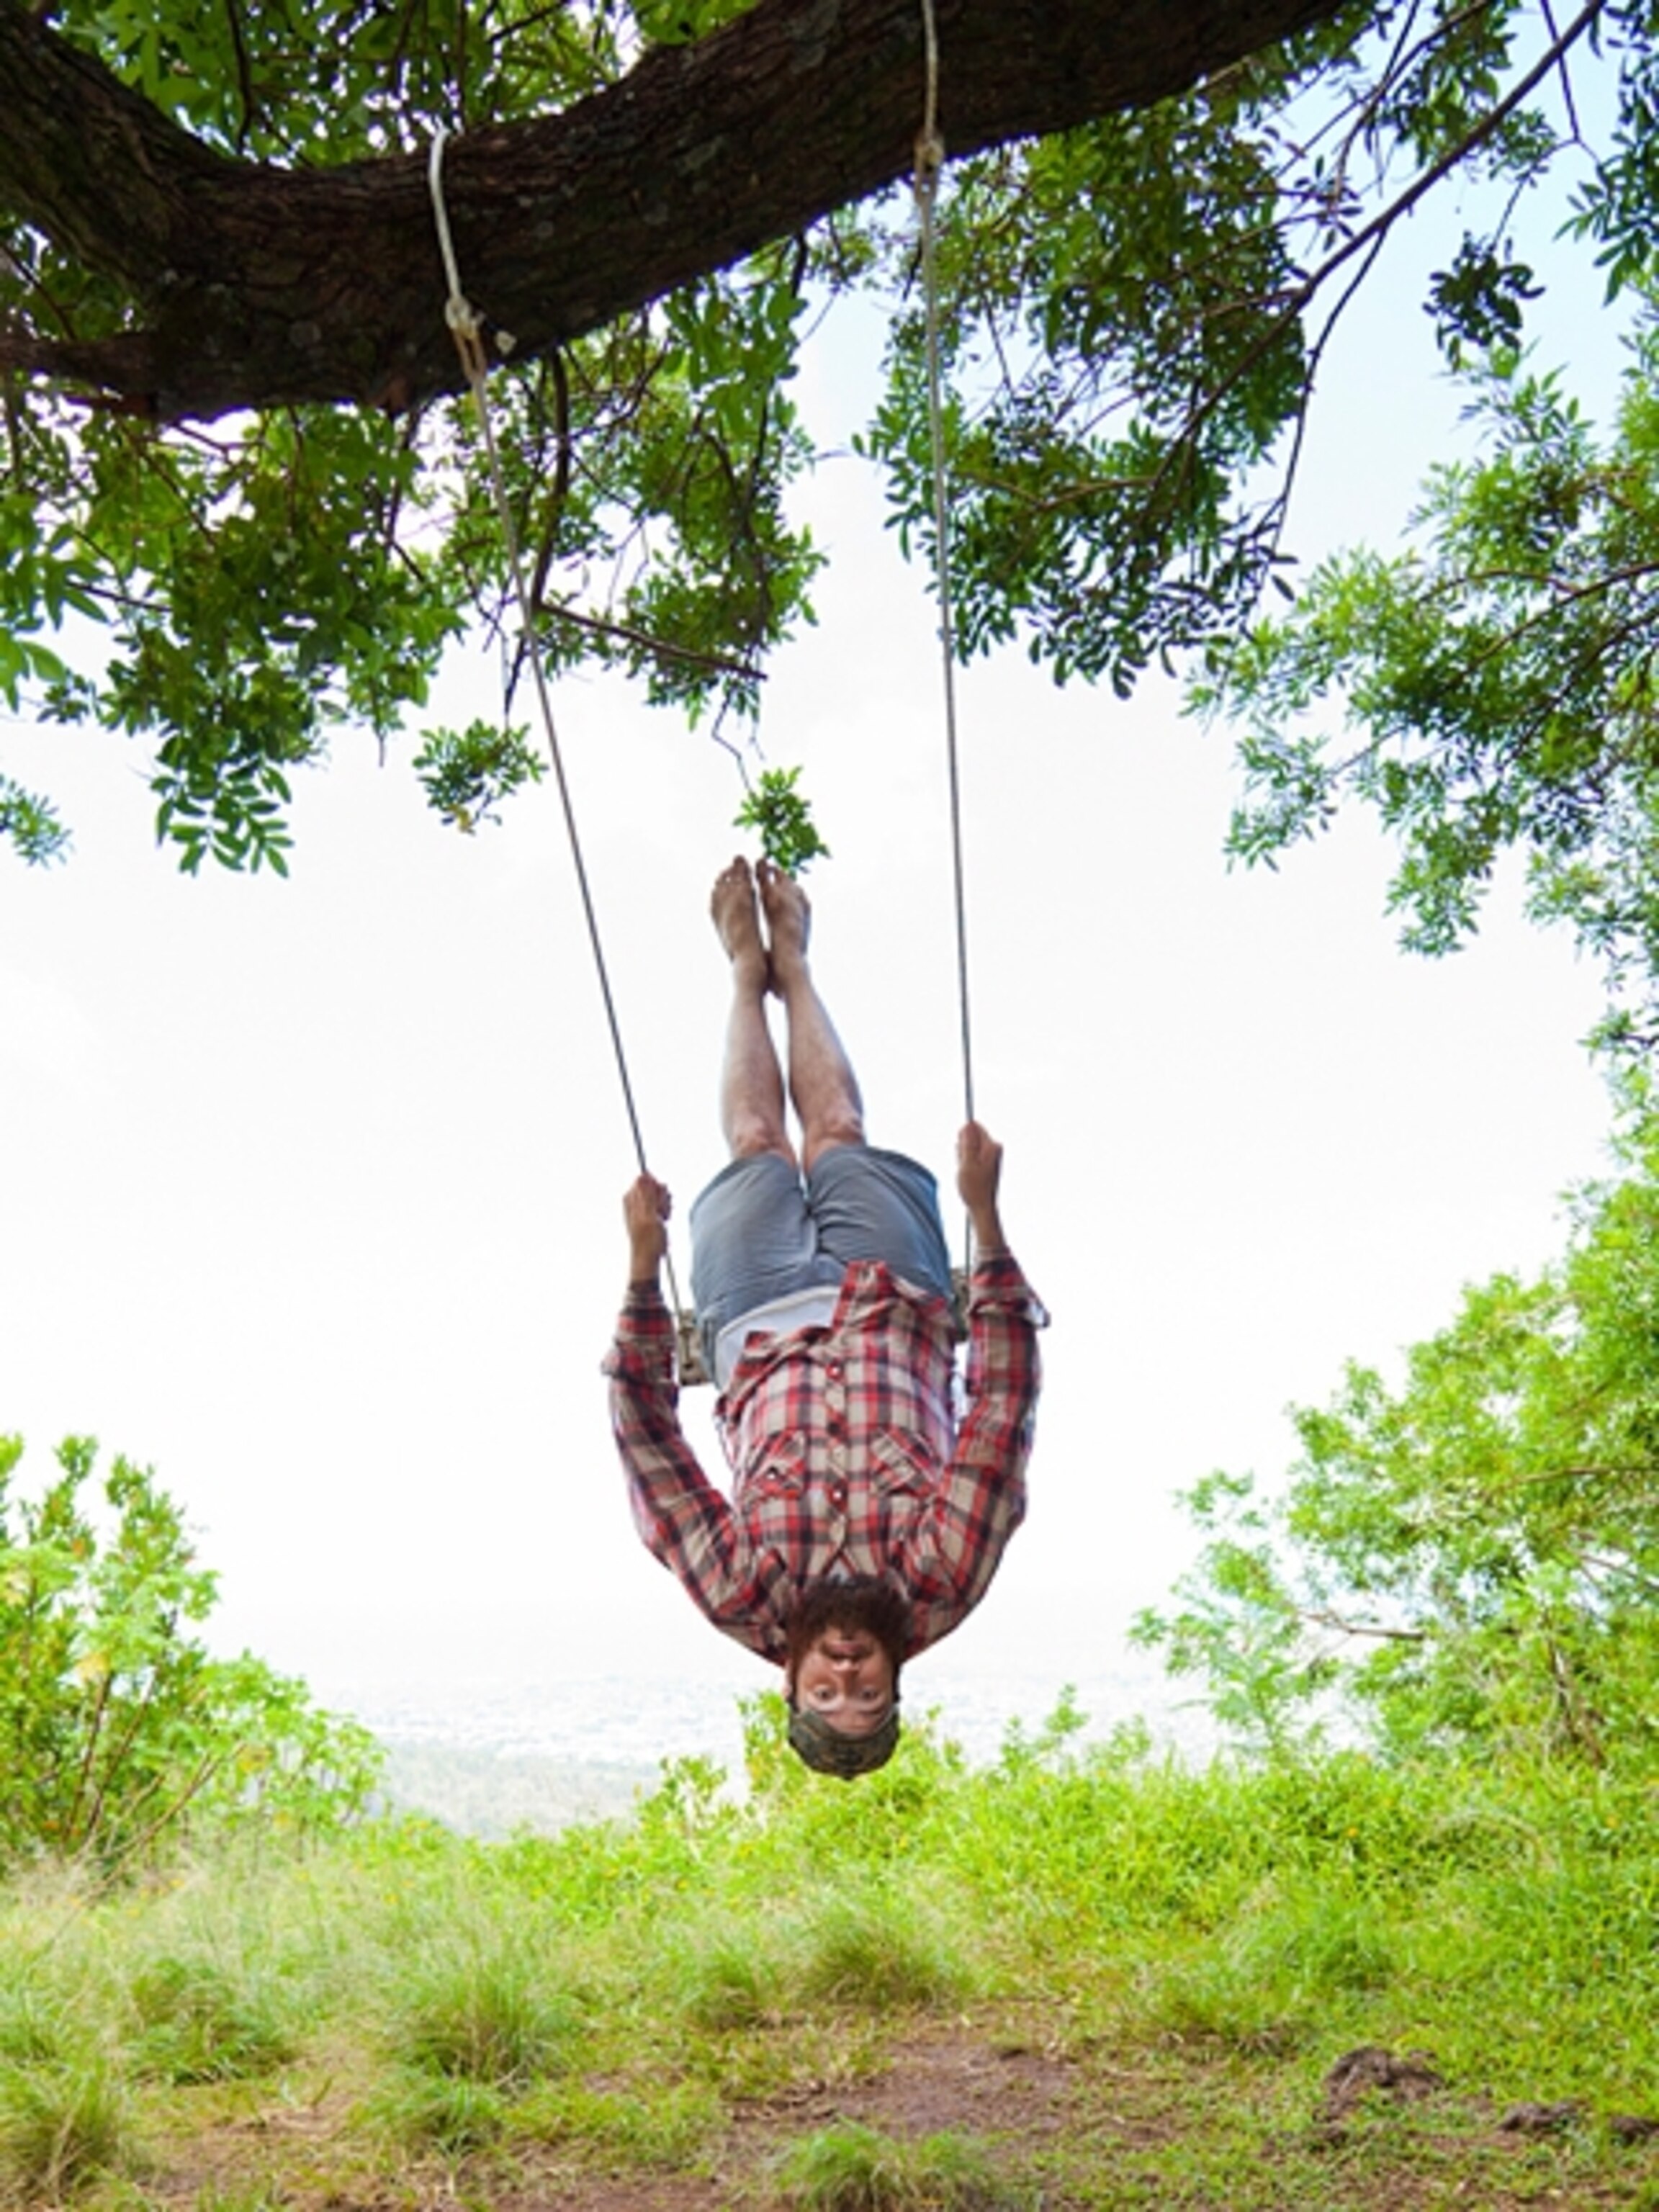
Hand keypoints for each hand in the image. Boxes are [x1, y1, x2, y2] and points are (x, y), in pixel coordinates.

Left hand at [624, 1173, 670, 1283]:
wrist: (648, 1258)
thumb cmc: (648, 1241)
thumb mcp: (649, 1215)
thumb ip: (647, 1194)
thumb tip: (644, 1175)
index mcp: (630, 1198)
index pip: (645, 1179)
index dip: (657, 1187)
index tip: (660, 1199)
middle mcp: (634, 1201)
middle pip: (653, 1186)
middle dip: (662, 1197)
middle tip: (661, 1212)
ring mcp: (642, 1207)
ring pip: (659, 1196)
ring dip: (665, 1205)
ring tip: (663, 1219)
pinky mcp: (649, 1214)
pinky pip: (660, 1205)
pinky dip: (665, 1211)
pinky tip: (664, 1221)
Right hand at [956, 1121, 1006, 1253]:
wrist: (981, 1206)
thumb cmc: (975, 1189)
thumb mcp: (967, 1164)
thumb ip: (968, 1143)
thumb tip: (968, 1125)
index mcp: (991, 1147)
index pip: (974, 1127)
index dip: (962, 1137)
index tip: (961, 1150)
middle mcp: (994, 1148)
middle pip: (971, 1136)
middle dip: (962, 1147)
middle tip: (964, 1164)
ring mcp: (991, 1155)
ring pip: (969, 1147)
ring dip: (963, 1156)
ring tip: (966, 1171)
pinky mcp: (987, 1162)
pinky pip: (971, 1156)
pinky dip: (966, 1163)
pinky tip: (968, 1174)